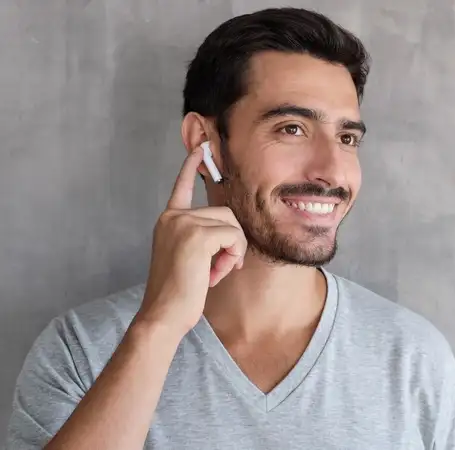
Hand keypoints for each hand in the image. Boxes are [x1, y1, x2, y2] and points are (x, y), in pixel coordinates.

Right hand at [134, 145, 246, 337]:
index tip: (201, 147)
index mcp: (169, 220)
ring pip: (232, 225)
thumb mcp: (191, 258)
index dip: (192, 166)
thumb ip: (204, 237)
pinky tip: (217, 274)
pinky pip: (234, 237)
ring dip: (233, 251)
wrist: (163, 314)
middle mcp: (173, 217)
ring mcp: (183, 223)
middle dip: (232, 242)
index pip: (182, 186)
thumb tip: (232, 231)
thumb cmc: (180, 293)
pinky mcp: (197, 235)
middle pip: (225, 213)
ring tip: (216, 272)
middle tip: (220, 267)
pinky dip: (233, 256)